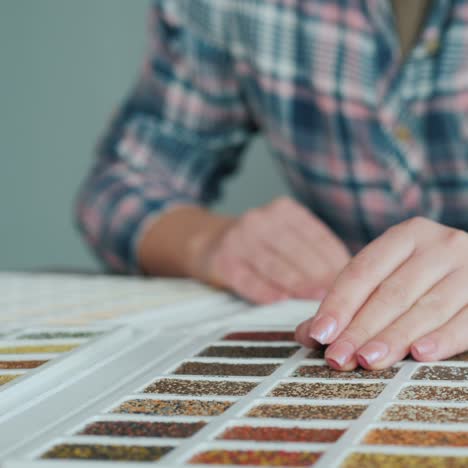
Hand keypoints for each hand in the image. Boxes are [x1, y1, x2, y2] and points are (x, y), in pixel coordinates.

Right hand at [191, 197, 349, 304]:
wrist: (208, 241)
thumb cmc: (259, 244)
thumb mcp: (286, 234)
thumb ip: (312, 250)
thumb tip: (347, 278)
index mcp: (284, 210)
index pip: (318, 237)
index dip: (335, 262)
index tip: (353, 284)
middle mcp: (261, 219)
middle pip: (298, 252)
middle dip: (320, 277)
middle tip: (339, 299)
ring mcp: (239, 239)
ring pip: (275, 266)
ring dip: (298, 286)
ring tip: (316, 303)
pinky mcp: (223, 261)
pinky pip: (248, 280)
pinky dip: (265, 292)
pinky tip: (279, 302)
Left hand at [295, 217, 467, 368]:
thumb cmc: (423, 278)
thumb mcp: (387, 276)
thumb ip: (348, 303)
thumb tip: (307, 334)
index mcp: (405, 236)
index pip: (363, 271)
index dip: (339, 304)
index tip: (320, 333)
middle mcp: (438, 245)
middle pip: (391, 293)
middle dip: (360, 328)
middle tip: (338, 358)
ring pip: (425, 308)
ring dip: (394, 337)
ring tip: (368, 361)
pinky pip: (466, 321)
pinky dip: (443, 339)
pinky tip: (419, 354)